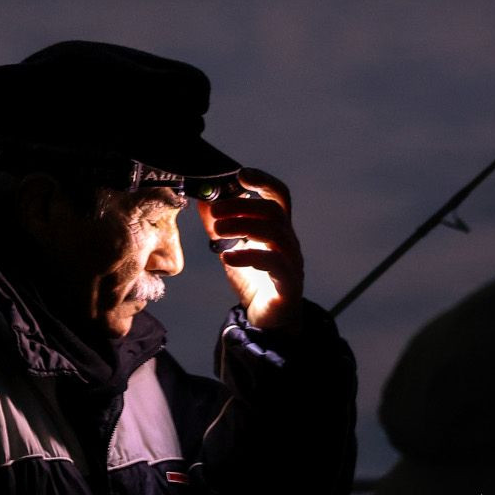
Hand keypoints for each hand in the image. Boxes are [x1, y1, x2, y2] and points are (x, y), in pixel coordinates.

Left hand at [198, 170, 303, 331]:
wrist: (267, 320)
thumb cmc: (252, 279)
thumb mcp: (230, 248)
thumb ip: (218, 226)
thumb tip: (202, 199)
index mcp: (277, 228)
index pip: (279, 196)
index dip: (263, 181)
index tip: (240, 174)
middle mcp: (288, 241)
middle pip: (274, 211)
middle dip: (243, 206)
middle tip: (215, 211)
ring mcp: (292, 262)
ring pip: (276, 233)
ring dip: (244, 226)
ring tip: (217, 231)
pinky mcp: (289, 284)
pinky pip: (275, 264)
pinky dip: (249, 256)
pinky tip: (228, 258)